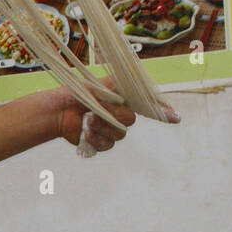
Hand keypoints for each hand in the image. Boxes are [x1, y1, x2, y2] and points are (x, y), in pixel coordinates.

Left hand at [48, 77, 178, 152]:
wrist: (57, 109)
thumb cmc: (79, 93)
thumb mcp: (106, 86)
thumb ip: (132, 91)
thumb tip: (157, 98)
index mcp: (123, 100)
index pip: (148, 107)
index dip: (162, 113)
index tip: (175, 118)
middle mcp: (119, 116)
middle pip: (131, 120)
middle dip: (114, 115)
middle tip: (97, 109)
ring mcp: (109, 130)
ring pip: (119, 134)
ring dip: (103, 127)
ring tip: (88, 119)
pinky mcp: (99, 142)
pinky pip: (107, 145)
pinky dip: (97, 138)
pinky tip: (87, 132)